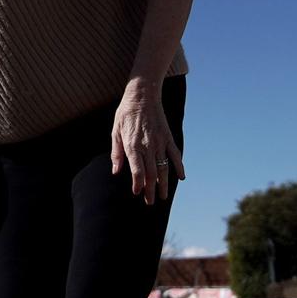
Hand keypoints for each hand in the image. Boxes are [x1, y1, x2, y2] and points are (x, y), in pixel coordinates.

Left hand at [110, 78, 185, 205]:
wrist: (143, 95)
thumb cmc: (125, 113)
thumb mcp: (115, 132)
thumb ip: (116, 153)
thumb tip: (116, 171)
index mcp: (133, 145)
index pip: (137, 170)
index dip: (138, 184)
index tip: (137, 193)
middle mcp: (148, 146)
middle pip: (151, 173)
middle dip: (150, 190)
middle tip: (150, 202)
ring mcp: (160, 142)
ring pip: (163, 167)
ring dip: (164, 183)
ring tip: (163, 196)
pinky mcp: (168, 137)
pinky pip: (175, 155)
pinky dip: (179, 166)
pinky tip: (181, 177)